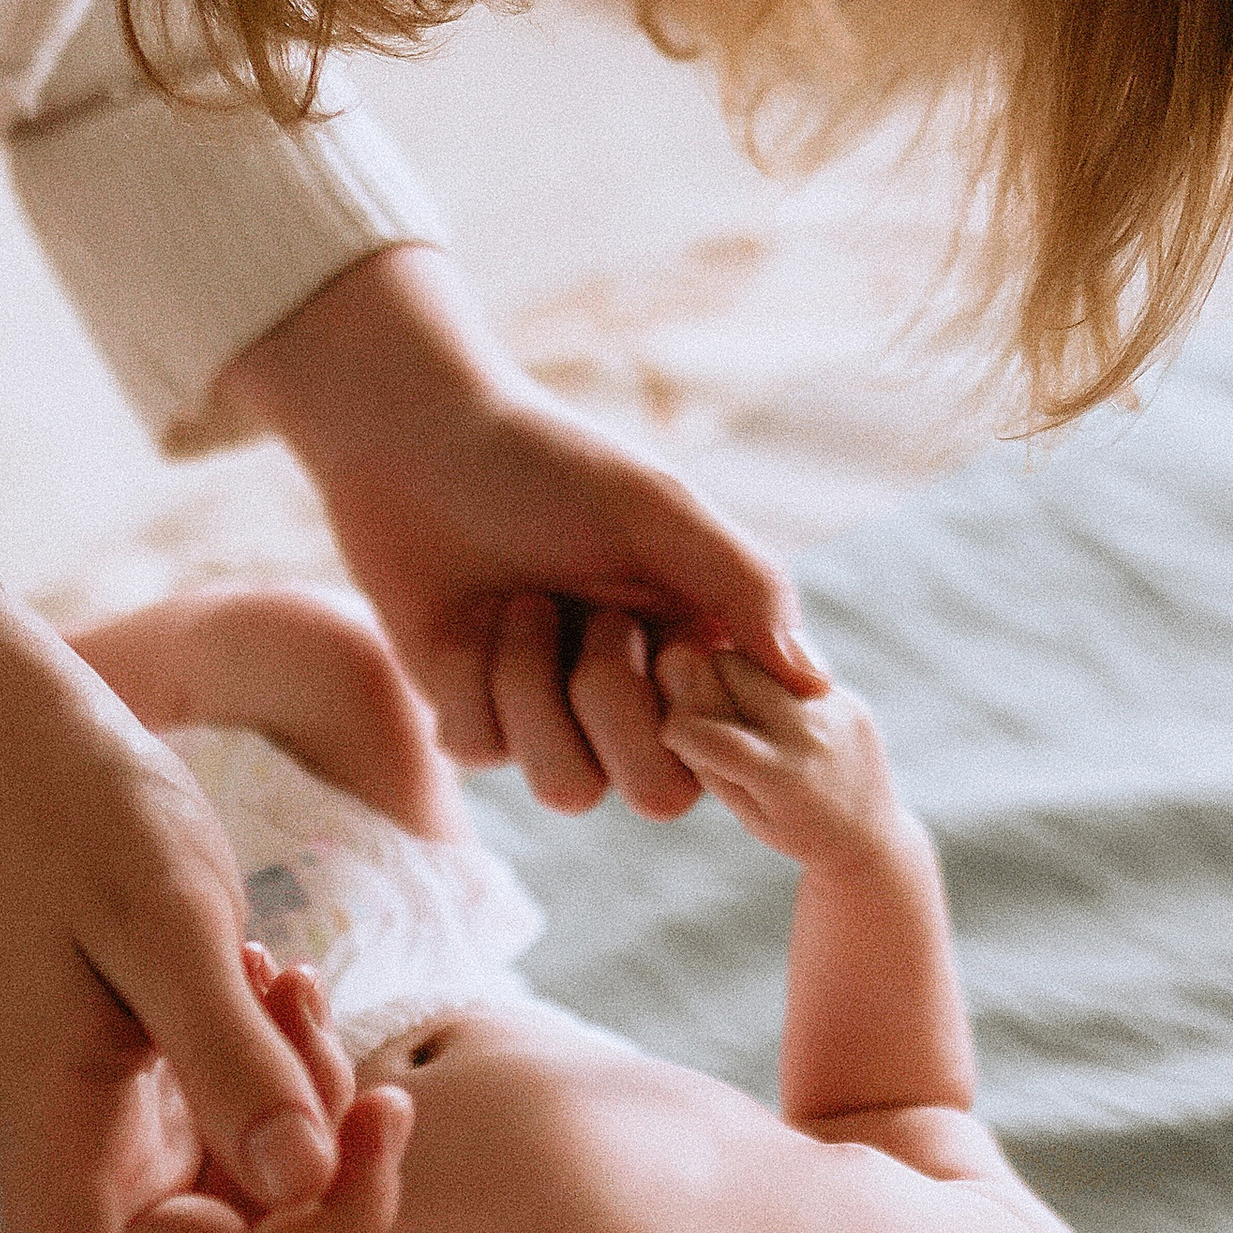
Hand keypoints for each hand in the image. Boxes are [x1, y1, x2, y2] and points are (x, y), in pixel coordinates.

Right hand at [0, 571, 379, 1232]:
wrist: (36, 747)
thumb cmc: (84, 816)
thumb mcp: (168, 915)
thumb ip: (233, 1050)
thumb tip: (295, 1182)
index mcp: (54, 1137)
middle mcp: (87, 1160)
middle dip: (332, 1212)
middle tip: (385, 1102)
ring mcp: (133, 1136)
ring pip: (267, 1214)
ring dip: (320, 1127)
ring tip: (289, 987)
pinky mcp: (171, 1097)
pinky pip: (269, 1146)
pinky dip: (302, 1084)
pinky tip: (278, 983)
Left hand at [207, 246, 825, 818]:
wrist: (417, 440)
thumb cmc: (549, 462)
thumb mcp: (660, 508)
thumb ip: (746, 587)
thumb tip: (815, 686)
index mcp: (690, 642)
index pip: (731, 744)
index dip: (700, 711)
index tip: (669, 640)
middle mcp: (628, 688)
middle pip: (657, 792)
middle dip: (617, 707)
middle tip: (597, 615)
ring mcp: (548, 708)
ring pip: (568, 790)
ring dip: (536, 693)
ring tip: (519, 603)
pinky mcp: (472, 711)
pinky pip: (482, 751)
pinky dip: (473, 684)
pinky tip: (465, 619)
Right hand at [654, 645, 906, 870]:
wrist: (870, 837)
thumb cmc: (793, 830)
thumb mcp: (742, 810)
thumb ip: (708, 755)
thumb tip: (673, 683)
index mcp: (782, 777)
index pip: (703, 729)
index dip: (675, 727)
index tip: (673, 736)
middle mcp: (811, 734)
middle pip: (725, 666)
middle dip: (703, 681)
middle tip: (705, 711)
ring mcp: (835, 709)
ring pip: (757, 655)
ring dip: (736, 674)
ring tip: (744, 713)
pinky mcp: (848, 697)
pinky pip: (793, 665)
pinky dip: (772, 682)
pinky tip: (779, 717)